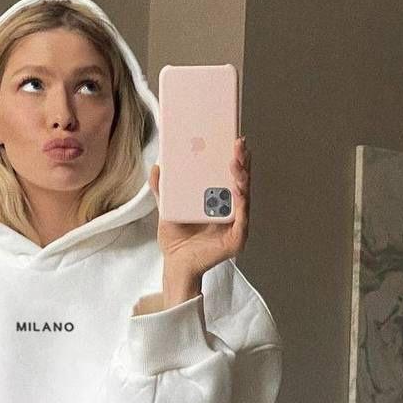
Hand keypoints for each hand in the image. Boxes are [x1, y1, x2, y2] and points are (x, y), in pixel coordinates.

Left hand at [149, 136, 249, 285]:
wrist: (176, 264)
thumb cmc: (176, 240)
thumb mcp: (167, 209)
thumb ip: (163, 189)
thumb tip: (158, 167)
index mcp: (219, 201)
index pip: (229, 175)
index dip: (233, 157)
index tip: (232, 138)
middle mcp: (232, 210)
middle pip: (240, 181)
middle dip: (241, 161)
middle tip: (237, 143)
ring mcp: (237, 224)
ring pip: (244, 196)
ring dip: (242, 176)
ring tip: (235, 161)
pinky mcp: (238, 238)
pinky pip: (241, 217)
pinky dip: (241, 202)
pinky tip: (237, 188)